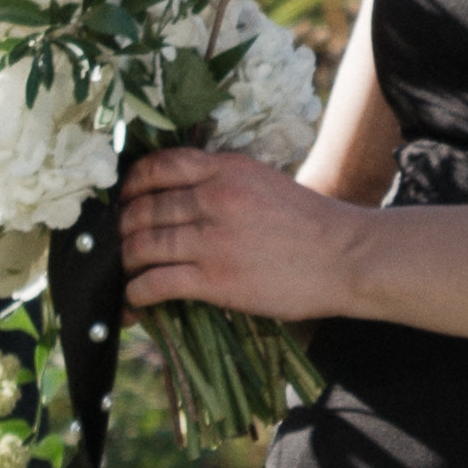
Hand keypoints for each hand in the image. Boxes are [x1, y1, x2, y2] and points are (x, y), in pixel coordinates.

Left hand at [121, 145, 371, 326]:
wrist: (346, 256)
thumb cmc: (311, 223)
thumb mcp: (263, 182)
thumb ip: (222, 184)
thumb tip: (180, 200)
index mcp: (226, 169)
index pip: (158, 167)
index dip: (132, 185)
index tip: (125, 199)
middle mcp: (213, 198)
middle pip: (143, 209)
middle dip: (123, 229)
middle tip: (121, 243)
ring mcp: (212, 239)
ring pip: (142, 246)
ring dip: (126, 263)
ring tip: (127, 273)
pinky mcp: (215, 280)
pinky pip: (155, 283)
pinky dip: (136, 294)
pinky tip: (136, 300)